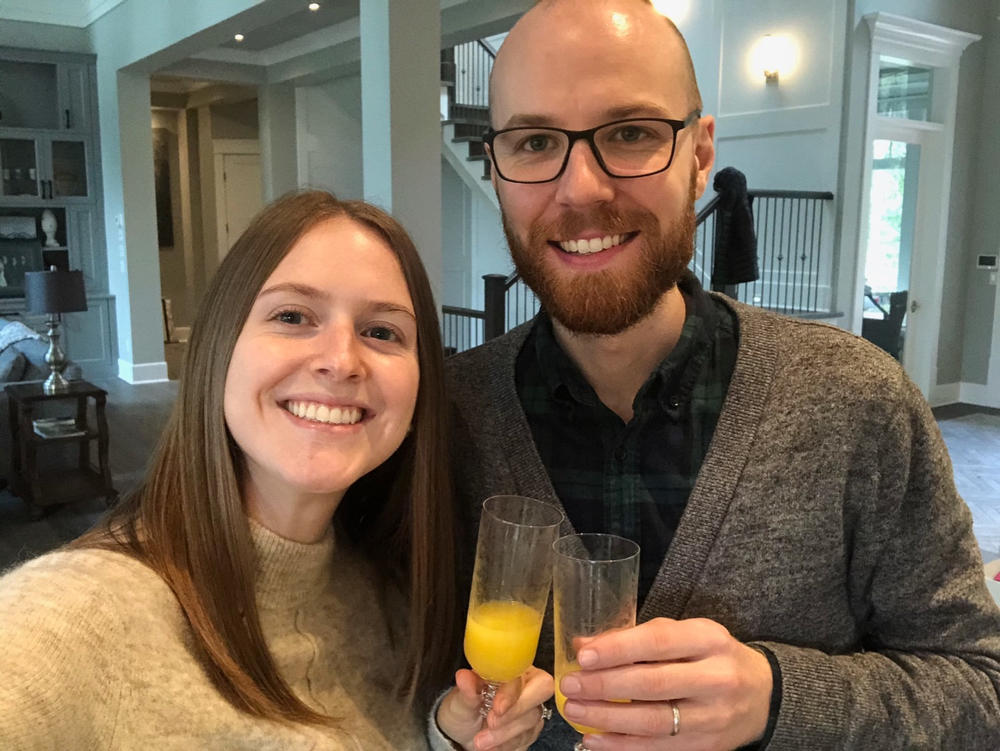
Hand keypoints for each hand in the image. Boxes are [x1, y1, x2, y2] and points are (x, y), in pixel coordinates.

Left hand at [436, 667, 553, 749]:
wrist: (463, 736)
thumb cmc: (463, 711)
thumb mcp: (459, 702)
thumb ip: (466, 691)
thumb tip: (463, 676)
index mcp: (508, 668)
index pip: (520, 672)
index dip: (512, 691)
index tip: (496, 708)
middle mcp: (525, 683)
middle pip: (542, 689)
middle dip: (516, 710)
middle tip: (491, 723)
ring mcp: (531, 707)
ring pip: (532, 718)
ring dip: (505, 733)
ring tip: (480, 741)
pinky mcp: (531, 728)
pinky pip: (527, 737)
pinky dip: (507, 745)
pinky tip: (490, 748)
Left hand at [559, 617, 771, 749]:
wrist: (762, 695)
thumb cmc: (711, 657)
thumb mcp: (686, 634)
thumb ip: (638, 637)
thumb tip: (584, 645)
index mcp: (709, 639)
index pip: (659, 642)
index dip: (619, 649)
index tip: (584, 655)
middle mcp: (716, 678)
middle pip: (653, 684)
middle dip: (605, 686)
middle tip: (571, 685)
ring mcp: (712, 717)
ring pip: (653, 722)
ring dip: (607, 718)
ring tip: (575, 711)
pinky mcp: (706, 747)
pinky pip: (657, 749)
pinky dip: (621, 746)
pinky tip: (594, 739)